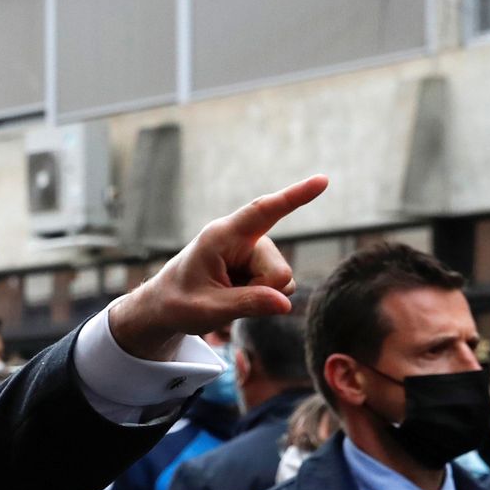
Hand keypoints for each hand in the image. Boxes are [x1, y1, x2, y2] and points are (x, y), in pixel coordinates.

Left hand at [108, 175, 328, 360]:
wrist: (167, 306)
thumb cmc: (179, 303)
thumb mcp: (207, 309)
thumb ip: (246, 304)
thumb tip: (286, 303)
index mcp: (222, 236)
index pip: (263, 211)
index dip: (294, 197)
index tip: (322, 180)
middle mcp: (243, 238)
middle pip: (279, 272)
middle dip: (261, 293)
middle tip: (223, 299)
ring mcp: (255, 251)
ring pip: (282, 282)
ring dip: (260, 296)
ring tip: (226, 295)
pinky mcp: (261, 265)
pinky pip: (280, 288)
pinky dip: (263, 298)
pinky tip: (237, 295)